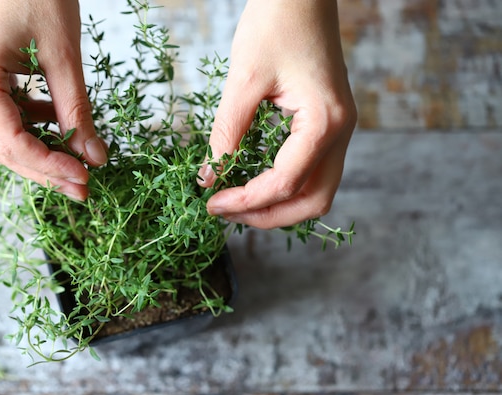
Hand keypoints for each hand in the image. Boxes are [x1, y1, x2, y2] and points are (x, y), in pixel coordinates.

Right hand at [0, 0, 106, 199]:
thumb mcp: (65, 56)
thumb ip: (78, 111)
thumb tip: (95, 158)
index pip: (9, 141)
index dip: (49, 166)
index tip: (84, 178)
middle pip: (1, 147)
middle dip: (45, 169)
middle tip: (83, 187)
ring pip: (1, 138)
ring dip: (41, 154)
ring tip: (78, 165)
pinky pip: (2, 118)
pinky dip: (33, 129)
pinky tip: (60, 130)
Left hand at [198, 0, 356, 228]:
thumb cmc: (276, 24)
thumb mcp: (243, 80)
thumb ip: (227, 133)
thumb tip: (210, 177)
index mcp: (325, 122)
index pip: (285, 183)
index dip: (244, 200)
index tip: (210, 203)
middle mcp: (341, 132)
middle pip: (312, 201)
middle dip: (267, 215)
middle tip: (225, 212)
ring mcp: (339, 130)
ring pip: (316, 191)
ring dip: (277, 205)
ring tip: (236, 201)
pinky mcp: (328, 125)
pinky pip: (312, 171)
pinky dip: (284, 186)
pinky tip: (253, 180)